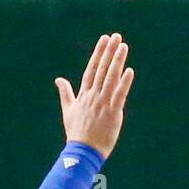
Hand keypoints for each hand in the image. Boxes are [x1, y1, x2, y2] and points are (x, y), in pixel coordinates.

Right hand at [57, 33, 134, 159]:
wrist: (82, 152)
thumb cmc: (76, 132)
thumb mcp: (68, 110)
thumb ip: (65, 93)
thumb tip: (58, 79)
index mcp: (84, 95)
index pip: (92, 69)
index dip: (98, 53)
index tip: (104, 39)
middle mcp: (93, 96)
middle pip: (102, 69)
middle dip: (108, 52)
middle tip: (116, 36)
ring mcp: (102, 104)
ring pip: (110, 78)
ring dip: (117, 61)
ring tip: (123, 46)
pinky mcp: (112, 113)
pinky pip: (119, 95)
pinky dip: (124, 83)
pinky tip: (129, 71)